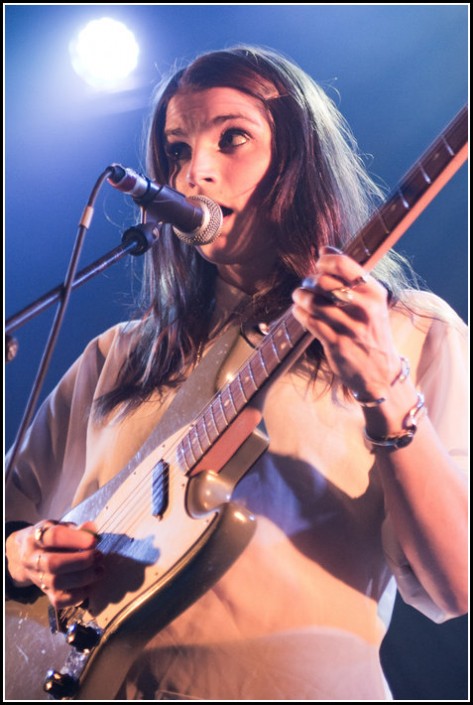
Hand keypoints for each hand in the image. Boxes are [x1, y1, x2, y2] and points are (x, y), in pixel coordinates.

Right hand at [6, 520, 102, 608]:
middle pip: (53, 563)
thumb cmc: (52, 539)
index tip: (94, 541)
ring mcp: (37, 578)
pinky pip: (59, 600)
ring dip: (83, 577)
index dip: (76, 539)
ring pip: (57, 583)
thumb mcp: (61, 527)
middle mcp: (33, 559)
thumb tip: (92, 529)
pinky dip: (78, 595)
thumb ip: (77, 529)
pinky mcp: (45, 593)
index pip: (54, 537)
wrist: (28, 555)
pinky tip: (90, 585)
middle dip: (81, 561)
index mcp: (37, 537)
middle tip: (99, 556)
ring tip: (99, 570)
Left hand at [292, 246, 401, 398]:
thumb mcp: (371, 302)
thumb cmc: (371, 331)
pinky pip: (309, 322)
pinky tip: (300, 312)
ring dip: (300, 297)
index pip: (344, 264)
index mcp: (374, 292)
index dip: (325, 261)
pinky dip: (299, 314)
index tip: (318, 266)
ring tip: (299, 297)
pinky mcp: (337, 344)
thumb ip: (350, 276)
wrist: (381, 372)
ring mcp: (350, 327)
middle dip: (309, 281)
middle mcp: (364, 308)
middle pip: (324, 282)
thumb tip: (324, 249)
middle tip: (307, 286)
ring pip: (313, 302)